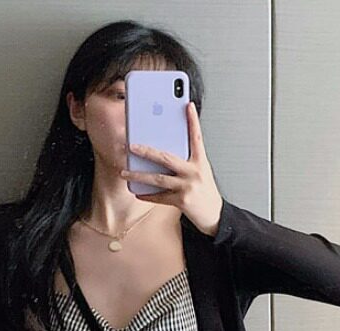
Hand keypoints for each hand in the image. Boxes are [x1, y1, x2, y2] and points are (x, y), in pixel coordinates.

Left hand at [120, 101, 222, 236]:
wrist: (215, 216)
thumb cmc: (205, 192)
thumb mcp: (201, 172)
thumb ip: (187, 161)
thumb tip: (162, 154)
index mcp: (200, 162)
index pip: (196, 137)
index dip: (193, 121)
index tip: (188, 105)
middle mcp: (194, 172)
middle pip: (166, 158)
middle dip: (146, 151)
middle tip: (131, 146)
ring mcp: (188, 187)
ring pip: (158, 179)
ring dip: (138, 176)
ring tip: (125, 173)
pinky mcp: (182, 201)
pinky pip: (160, 197)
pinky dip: (147, 195)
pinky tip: (137, 192)